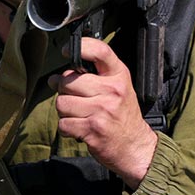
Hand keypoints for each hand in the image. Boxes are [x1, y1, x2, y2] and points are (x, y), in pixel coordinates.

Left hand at [48, 37, 157, 189]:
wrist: (136, 148)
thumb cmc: (123, 116)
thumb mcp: (118, 88)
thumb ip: (93, 77)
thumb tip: (57, 76)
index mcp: (119, 76)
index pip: (100, 51)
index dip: (80, 46)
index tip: (68, 51)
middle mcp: (112, 91)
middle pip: (69, 81)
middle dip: (63, 89)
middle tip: (71, 96)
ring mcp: (102, 110)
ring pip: (62, 103)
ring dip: (64, 110)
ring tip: (78, 114)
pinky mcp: (93, 130)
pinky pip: (63, 123)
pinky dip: (66, 127)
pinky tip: (78, 127)